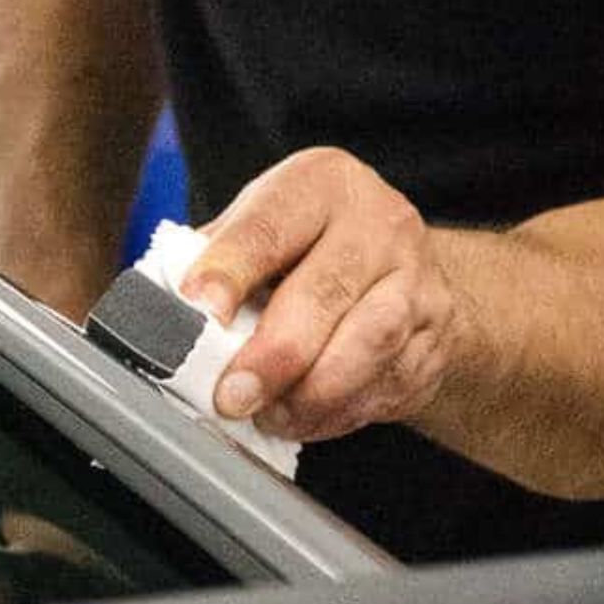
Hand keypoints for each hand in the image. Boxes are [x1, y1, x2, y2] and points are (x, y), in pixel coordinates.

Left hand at [179, 147, 461, 441]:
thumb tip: (161, 315)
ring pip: (371, 342)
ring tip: (269, 415)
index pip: (268, 227)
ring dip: (312, 393)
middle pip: (324, 293)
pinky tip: (306, 419)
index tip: (197, 309)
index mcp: (319, 185)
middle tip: (231, 395)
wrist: (400, 267)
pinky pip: (391, 382)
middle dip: (273, 355)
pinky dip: (342, 411)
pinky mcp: (442, 332)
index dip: (229, 270)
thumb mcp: (259, 229)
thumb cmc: (306, 248)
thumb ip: (213, 263)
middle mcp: (378, 223)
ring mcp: (418, 278)